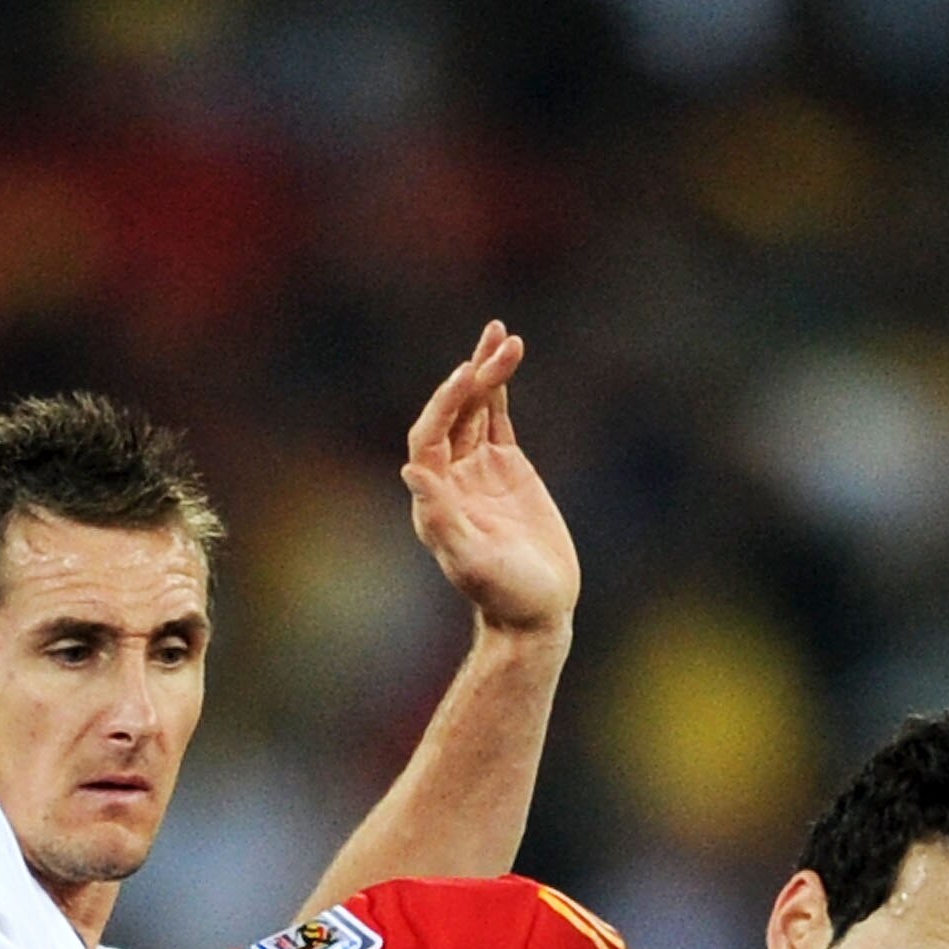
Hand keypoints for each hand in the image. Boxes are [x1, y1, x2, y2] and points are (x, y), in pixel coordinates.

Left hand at [403, 324, 579, 639]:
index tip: (468, 375)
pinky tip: (508, 358)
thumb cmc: (504, 595)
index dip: (444, 403)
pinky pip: (498, 418)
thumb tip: (412, 471)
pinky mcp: (507, 468)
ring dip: (487, 370)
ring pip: (476, 408)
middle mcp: (451, 476)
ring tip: (505, 335)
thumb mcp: (471, 559)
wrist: (536, 613)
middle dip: (472, 375)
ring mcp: (478, 469)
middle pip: (453, 412)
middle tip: (495, 340)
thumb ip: (439, 518)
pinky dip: (501, 388)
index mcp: (435, 495)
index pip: (430, 435)